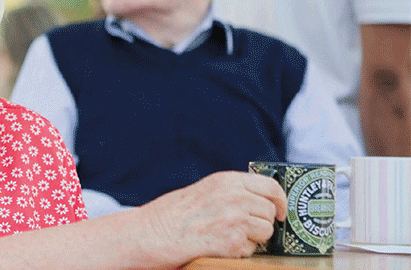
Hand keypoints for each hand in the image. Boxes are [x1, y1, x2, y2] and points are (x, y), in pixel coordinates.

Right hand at [138, 171, 286, 263]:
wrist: (153, 233)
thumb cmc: (175, 213)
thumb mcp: (206, 190)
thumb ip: (233, 190)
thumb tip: (262, 201)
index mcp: (227, 181)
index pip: (271, 186)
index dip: (281, 201)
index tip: (280, 212)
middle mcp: (233, 197)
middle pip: (269, 212)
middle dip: (261, 223)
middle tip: (243, 228)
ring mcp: (233, 220)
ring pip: (265, 232)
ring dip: (252, 239)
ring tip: (228, 236)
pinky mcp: (230, 243)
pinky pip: (251, 250)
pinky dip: (239, 252)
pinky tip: (220, 246)